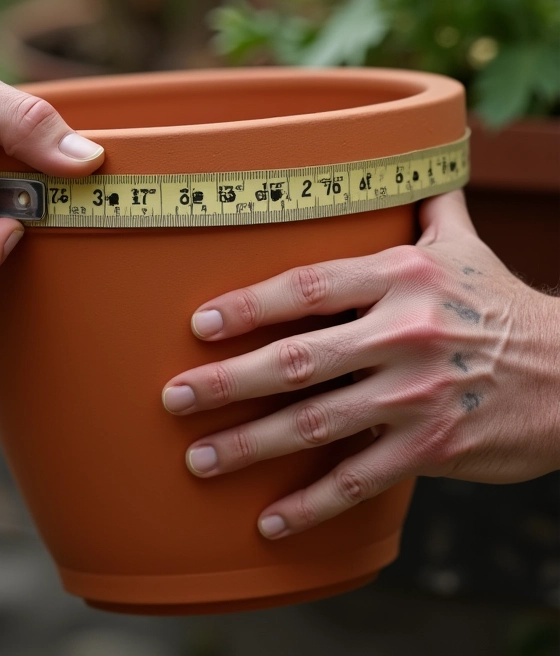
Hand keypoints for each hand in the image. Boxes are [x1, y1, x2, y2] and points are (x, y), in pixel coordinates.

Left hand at [162, 190, 559, 539]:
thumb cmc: (502, 304)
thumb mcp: (464, 245)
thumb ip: (425, 204)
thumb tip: (404, 154)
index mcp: (401, 277)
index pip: (307, 287)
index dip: (248, 306)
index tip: (197, 324)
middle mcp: (402, 333)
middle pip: (296, 360)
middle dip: (226, 381)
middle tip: (172, 397)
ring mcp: (415, 395)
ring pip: (315, 423)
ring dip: (250, 445)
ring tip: (198, 460)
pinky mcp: (432, 447)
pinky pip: (359, 480)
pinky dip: (312, 505)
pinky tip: (269, 521)